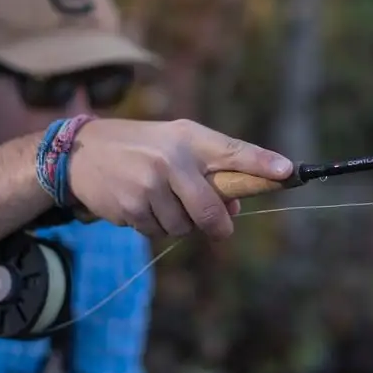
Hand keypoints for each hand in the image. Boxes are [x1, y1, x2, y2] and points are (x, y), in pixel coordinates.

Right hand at [67, 118, 293, 239]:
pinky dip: (154, 226)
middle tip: (220, 227)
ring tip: (162, 200)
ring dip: (179, 223)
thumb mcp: (177, 143)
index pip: (234, 150)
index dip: (262, 164)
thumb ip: (210, 170)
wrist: (84, 153)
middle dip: (216, 224)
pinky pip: (157, 233)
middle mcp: (171, 160)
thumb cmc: (143, 147)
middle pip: (210, 211)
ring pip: (183, 227)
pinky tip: (141, 204)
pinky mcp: (131, 207)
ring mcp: (149, 186)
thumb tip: (234, 209)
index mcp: (189, 139)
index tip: (288, 172)